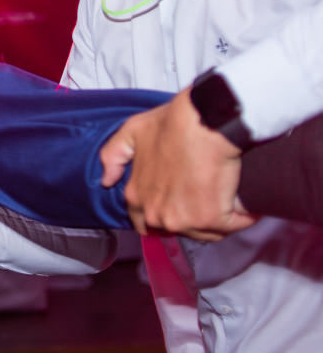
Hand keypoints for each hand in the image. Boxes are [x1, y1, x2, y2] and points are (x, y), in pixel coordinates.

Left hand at [100, 88, 255, 239]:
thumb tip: (107, 180)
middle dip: (194, 215)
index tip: (183, 203)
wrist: (204, 121)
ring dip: (219, 217)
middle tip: (208, 193)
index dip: (167, 212)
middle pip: (180, 228)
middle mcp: (155, 214)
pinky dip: (242, 216)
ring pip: (206, 230)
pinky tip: (245, 202)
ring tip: (227, 194)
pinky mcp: (210, 219)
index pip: (145, 222)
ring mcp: (183, 220)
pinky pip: (232, 226)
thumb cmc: (171, 124)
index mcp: (136, 197)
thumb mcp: (132, 132)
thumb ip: (114, 155)